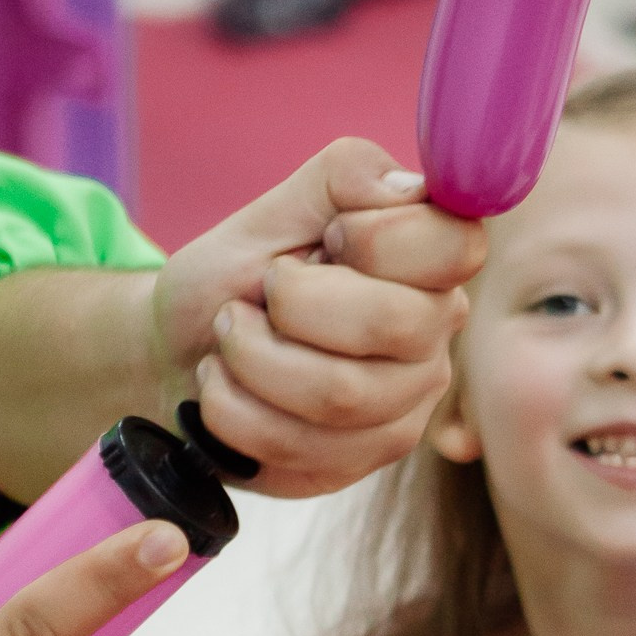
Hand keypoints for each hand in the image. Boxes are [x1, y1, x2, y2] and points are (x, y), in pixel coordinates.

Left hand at [153, 139, 485, 496]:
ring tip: (230, 341)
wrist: (180, 357)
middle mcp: (434, 329)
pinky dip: (236, 411)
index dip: (377, 239)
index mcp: (428, 258)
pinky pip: (304, 445)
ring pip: (341, 394)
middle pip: (393, 324)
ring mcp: (408, 400)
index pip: (455, 245)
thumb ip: (343, 179)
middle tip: (258, 295)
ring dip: (252, 360)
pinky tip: (227, 389)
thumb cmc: (232, 279)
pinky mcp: (368, 456)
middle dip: (292, 304)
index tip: (326, 237)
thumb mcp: (271, 211)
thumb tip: (408, 188)